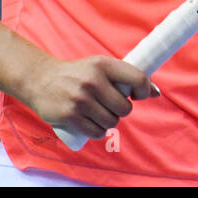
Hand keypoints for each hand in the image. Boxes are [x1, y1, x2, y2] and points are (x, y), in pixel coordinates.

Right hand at [21, 55, 157, 140]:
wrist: (40, 79)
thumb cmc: (77, 74)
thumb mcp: (99, 66)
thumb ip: (125, 76)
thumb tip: (157, 93)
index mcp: (103, 64)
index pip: (137, 78)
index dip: (144, 90)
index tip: (139, 95)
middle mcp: (93, 81)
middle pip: (125, 108)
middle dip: (121, 110)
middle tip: (111, 105)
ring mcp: (81, 99)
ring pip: (111, 122)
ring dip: (109, 122)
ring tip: (99, 114)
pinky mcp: (70, 116)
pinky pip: (97, 132)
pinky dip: (98, 131)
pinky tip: (92, 123)